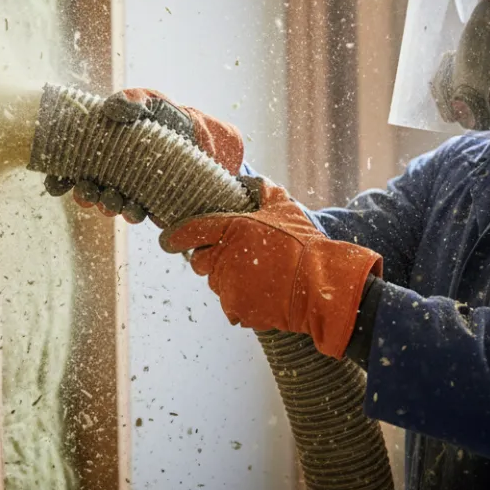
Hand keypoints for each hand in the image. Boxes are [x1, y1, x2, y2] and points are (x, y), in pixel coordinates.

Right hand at [45, 88, 244, 224]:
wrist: (204, 136)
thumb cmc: (169, 116)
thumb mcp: (150, 100)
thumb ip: (131, 99)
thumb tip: (111, 109)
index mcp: (102, 148)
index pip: (72, 165)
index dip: (60, 177)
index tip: (55, 184)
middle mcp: (112, 172)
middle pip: (88, 189)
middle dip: (84, 194)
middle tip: (87, 193)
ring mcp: (131, 189)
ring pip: (110, 204)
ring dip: (106, 206)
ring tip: (112, 201)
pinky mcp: (151, 203)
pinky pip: (137, 213)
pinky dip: (132, 213)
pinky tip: (135, 209)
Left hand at [159, 178, 381, 357]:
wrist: (320, 285)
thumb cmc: (303, 243)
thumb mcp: (284, 207)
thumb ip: (262, 190)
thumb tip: (248, 180)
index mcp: (231, 228)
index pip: (188, 231)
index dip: (176, 236)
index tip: (169, 240)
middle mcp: (223, 257)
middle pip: (198, 262)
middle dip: (210, 260)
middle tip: (234, 259)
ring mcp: (228, 285)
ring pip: (215, 284)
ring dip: (228, 281)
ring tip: (257, 278)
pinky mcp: (237, 308)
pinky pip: (230, 306)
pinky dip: (242, 303)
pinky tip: (262, 295)